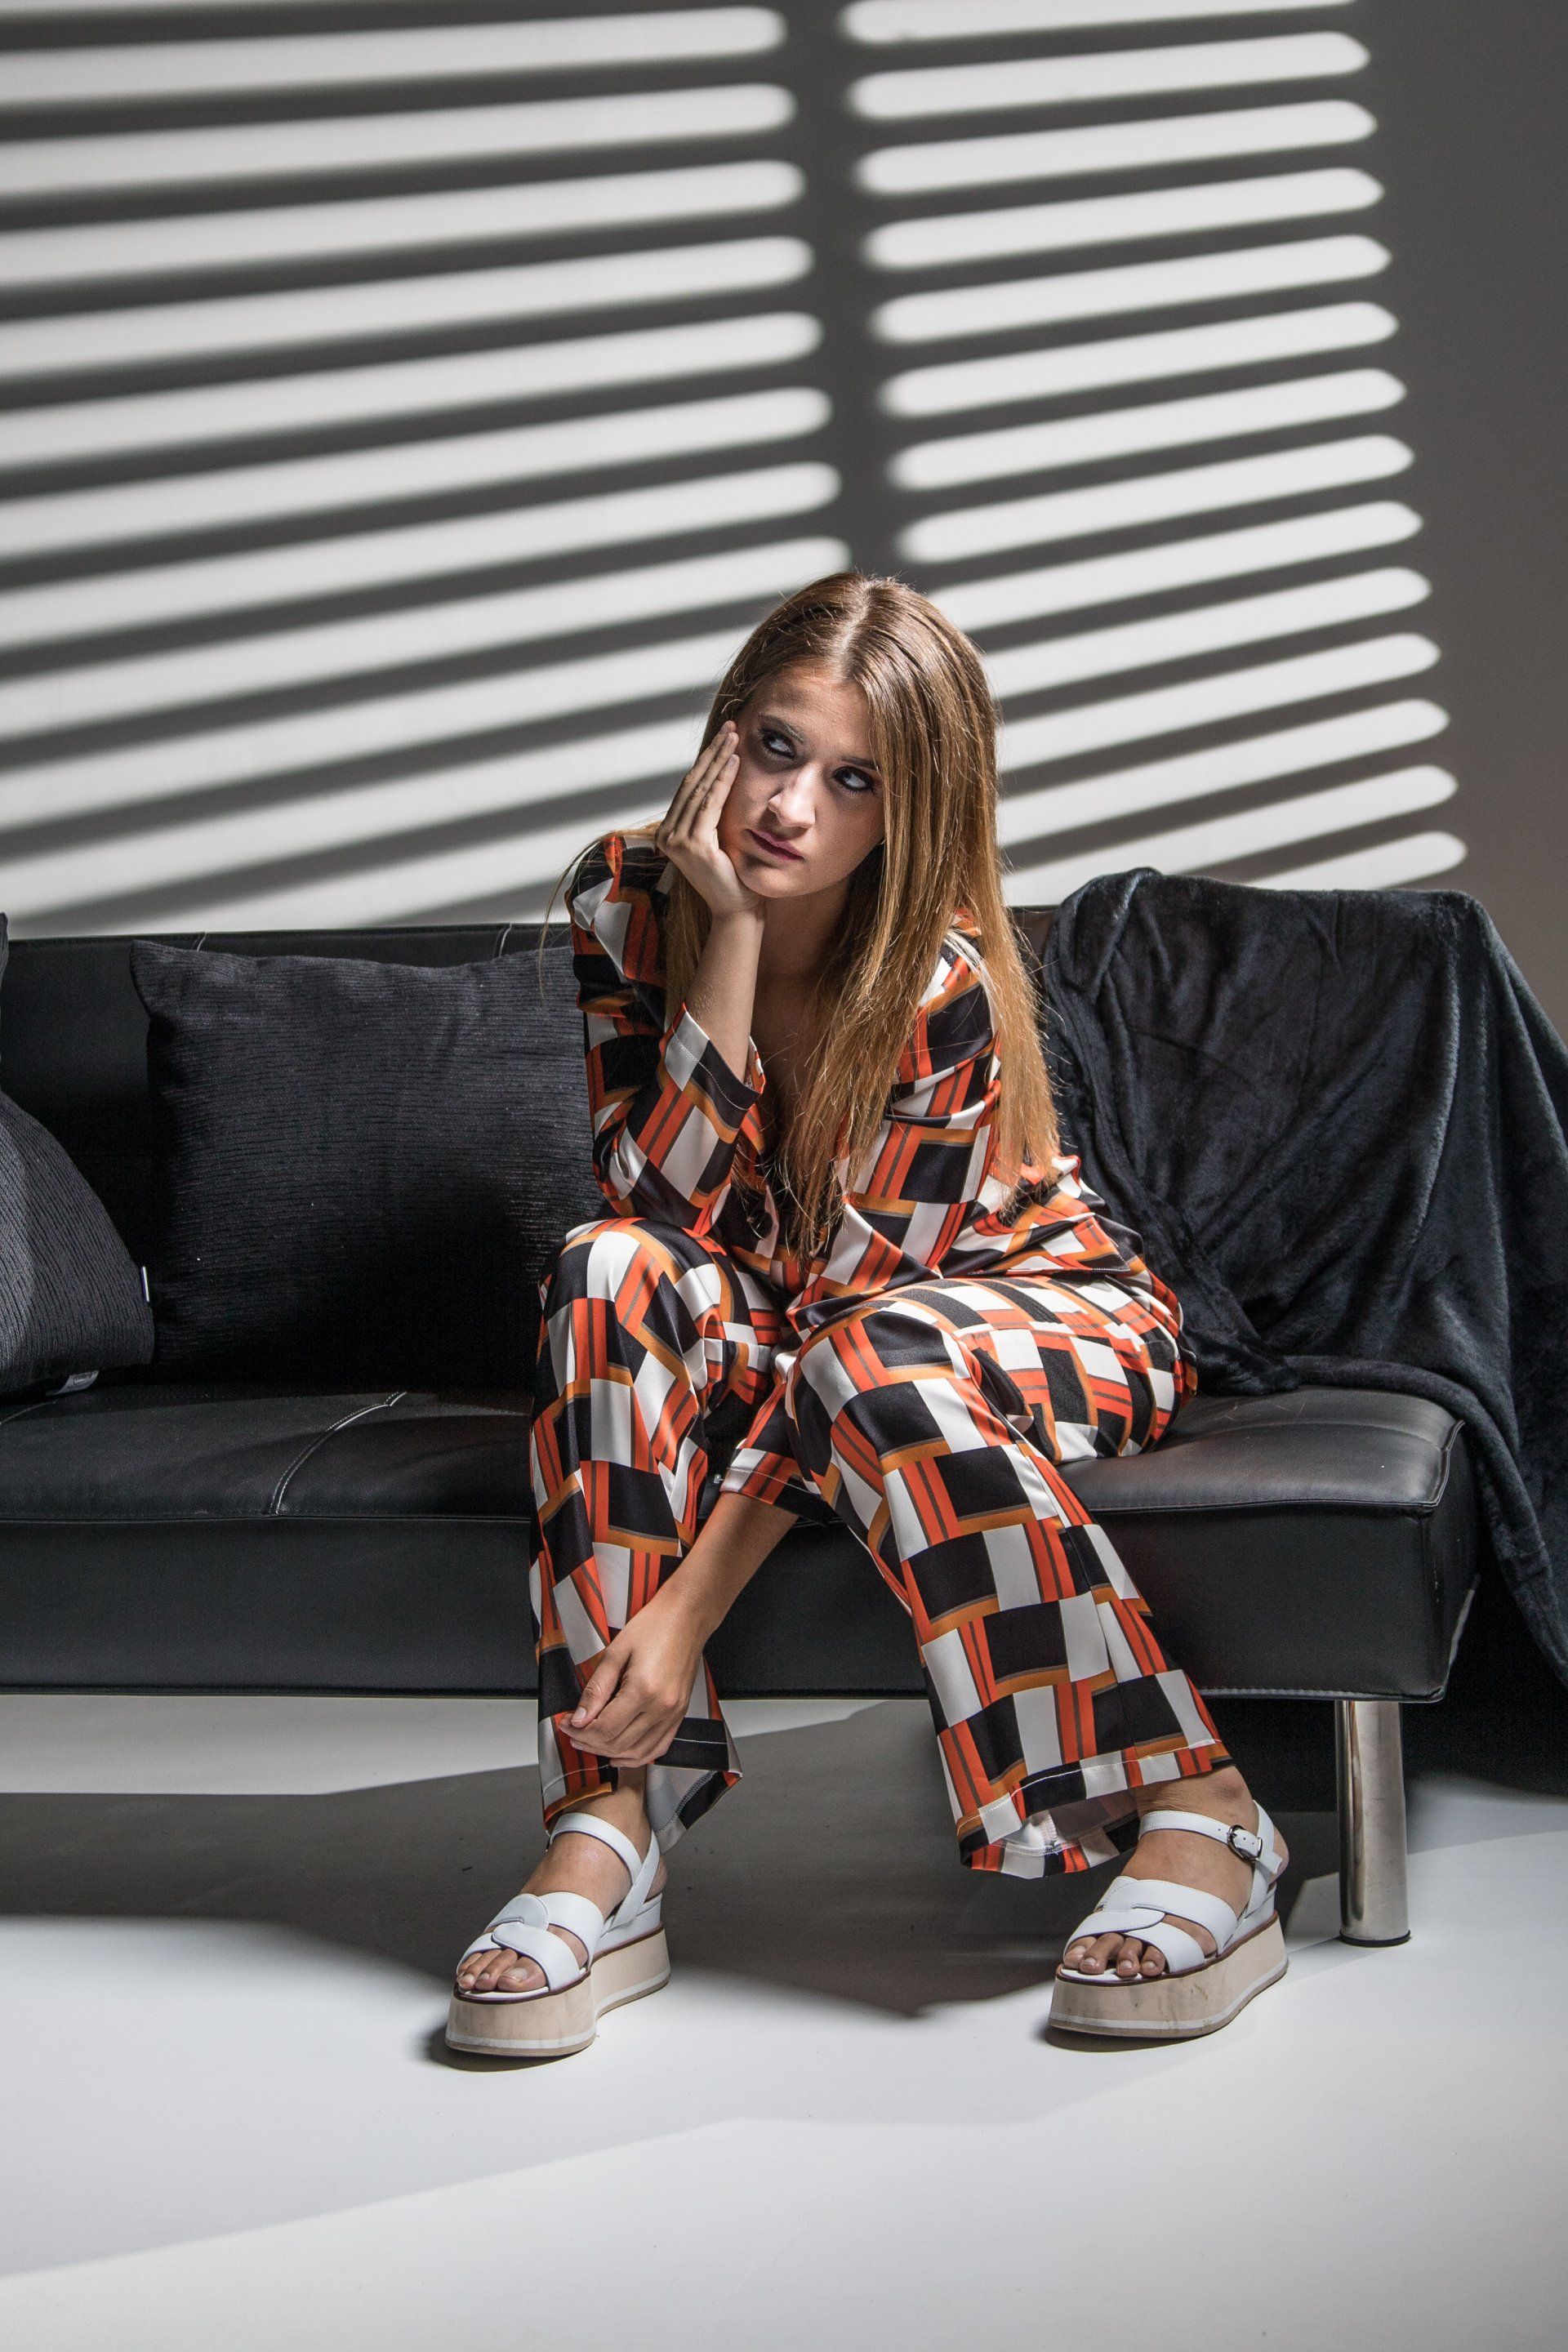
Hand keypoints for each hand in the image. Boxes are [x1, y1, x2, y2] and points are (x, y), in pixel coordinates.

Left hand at [567, 1590, 706, 1767]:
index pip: (604, 1729)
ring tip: (589, 1741)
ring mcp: (673, 1714)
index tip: (566, 1723)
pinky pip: (657, 1748)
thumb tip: (579, 1718)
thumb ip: (596, 1689)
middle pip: (618, 1743)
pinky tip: (619, 1753)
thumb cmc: (654, 1627)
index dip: (579, 1731)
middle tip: (572, 1731)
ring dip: (609, 1752)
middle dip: (589, 1742)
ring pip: (636, 1752)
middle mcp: (661, 1707)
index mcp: (643, 1690)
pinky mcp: (679, 1715)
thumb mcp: (615, 1652)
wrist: (687, 1618)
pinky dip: (636, 1756)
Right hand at [655, 720, 761, 920]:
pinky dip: (722, 780)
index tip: (723, 738)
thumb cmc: (733, 876)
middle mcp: (667, 835)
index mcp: (669, 832)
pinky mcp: (691, 845)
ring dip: (718, 759)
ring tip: (734, 737)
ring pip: (700, 789)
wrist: (736, 909)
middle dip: (712, 752)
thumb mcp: (718, 837)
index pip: (689, 788)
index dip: (706, 760)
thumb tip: (718, 779)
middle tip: (730, 727)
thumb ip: (710, 814)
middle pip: (691, 783)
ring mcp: (676, 841)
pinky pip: (709, 804)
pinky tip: (734, 762)